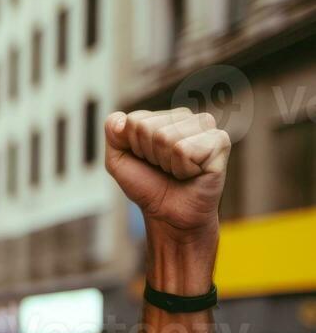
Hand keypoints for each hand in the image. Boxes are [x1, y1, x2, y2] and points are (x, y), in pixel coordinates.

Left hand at [104, 108, 229, 241]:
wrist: (170, 216)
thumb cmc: (148, 186)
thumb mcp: (118, 161)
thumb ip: (113, 134)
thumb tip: (120, 119)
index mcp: (164, 117)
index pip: (133, 121)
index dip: (133, 148)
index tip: (147, 161)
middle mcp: (187, 117)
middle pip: (147, 128)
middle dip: (148, 155)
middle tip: (162, 169)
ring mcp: (206, 127)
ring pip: (165, 138)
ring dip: (165, 163)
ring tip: (177, 172)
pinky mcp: (220, 142)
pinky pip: (184, 150)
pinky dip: (181, 169)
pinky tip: (192, 173)